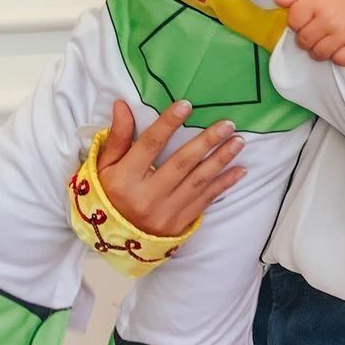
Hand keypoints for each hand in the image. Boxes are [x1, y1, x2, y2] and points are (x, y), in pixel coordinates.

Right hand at [95, 99, 245, 236]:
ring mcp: (165, 212)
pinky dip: (224, 184)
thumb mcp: (105, 167)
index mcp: (125, 178)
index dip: (168, 124)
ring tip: (238, 142)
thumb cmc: (109, 195)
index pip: (150, 145)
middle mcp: (147, 196)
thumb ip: (118, 137)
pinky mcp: (180, 223)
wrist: (115, 240)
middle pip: (181, 163)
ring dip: (221, 160)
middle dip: (206, 142)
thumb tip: (122, 105)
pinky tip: (240, 170)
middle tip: (227, 124)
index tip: (186, 105)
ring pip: (198, 182)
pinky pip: (206, 200)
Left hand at [274, 0, 344, 65]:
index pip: (293, 21)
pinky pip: (339, 61)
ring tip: (327, 39)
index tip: (306, 19)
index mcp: (318, 1)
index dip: (296, 22)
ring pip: (318, 54)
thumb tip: (276, 0)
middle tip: (317, 30)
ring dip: (319, 49)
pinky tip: (341, 46)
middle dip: (306, 37)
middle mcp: (329, 18)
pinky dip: (338, 56)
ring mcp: (344, 34)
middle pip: (303, 41)